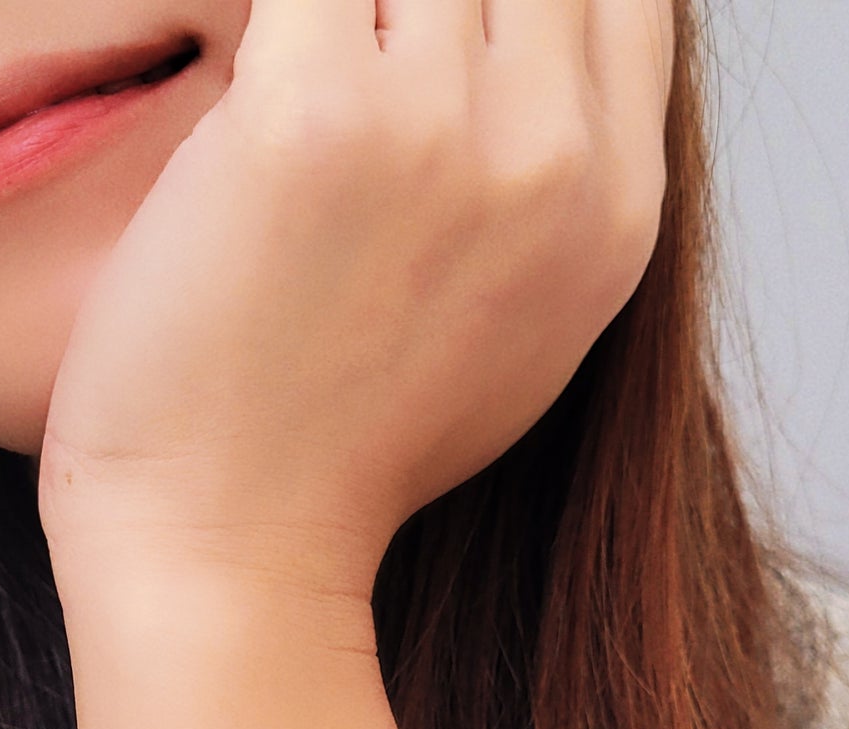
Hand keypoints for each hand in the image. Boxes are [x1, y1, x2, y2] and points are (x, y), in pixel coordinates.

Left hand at [38, 0, 674, 606]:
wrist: (234, 554)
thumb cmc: (338, 459)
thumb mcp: (514, 335)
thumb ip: (545, 192)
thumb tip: (519, 76)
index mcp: (614, 207)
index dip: (519, 2)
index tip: (431, 47)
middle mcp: (549, 155)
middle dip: (426, 8)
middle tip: (349, 82)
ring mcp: (436, 127)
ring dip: (345, 21)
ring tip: (297, 113)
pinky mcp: (310, 115)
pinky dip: (281, 26)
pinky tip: (247, 116)